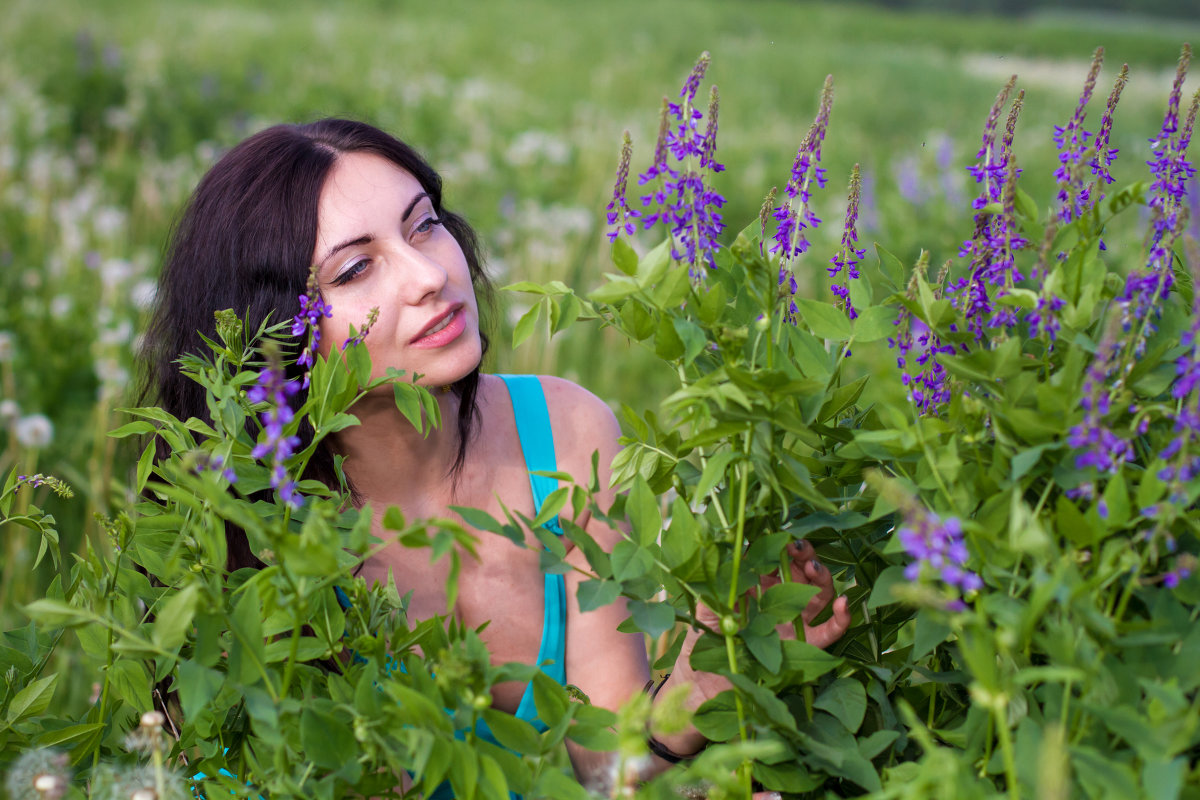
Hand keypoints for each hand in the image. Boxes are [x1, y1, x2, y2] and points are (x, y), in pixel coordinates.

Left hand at [680, 540, 851, 702]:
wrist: (705, 686)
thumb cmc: (701, 644)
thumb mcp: (705, 611)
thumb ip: (717, 588)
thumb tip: (730, 559)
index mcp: (755, 587)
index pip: (774, 560)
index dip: (780, 547)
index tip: (781, 538)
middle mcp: (778, 601)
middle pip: (800, 572)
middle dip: (804, 555)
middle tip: (800, 548)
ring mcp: (794, 623)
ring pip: (818, 594)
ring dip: (823, 578)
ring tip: (815, 568)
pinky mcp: (804, 647)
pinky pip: (830, 632)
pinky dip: (841, 618)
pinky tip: (842, 604)